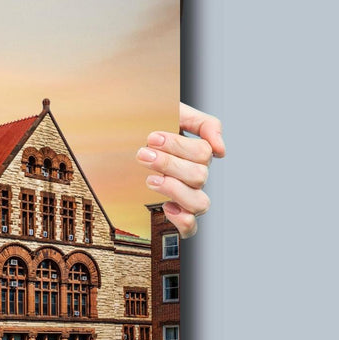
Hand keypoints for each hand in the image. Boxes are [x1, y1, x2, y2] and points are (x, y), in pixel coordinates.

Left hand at [137, 101, 224, 237]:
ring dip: (175, 189)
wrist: (118, 137)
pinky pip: (191, 227)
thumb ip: (203, 123)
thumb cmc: (146, 126)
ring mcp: (186, 196)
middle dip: (169, 164)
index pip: (204, 152)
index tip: (152, 137)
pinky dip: (182, 220)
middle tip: (143, 154)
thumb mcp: (174, 112)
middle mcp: (195, 176)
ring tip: (149, 179)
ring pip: (200, 202)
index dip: (178, 146)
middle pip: (200, 176)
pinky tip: (165, 206)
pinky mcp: (174, 214)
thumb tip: (220, 149)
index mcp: (196, 153)